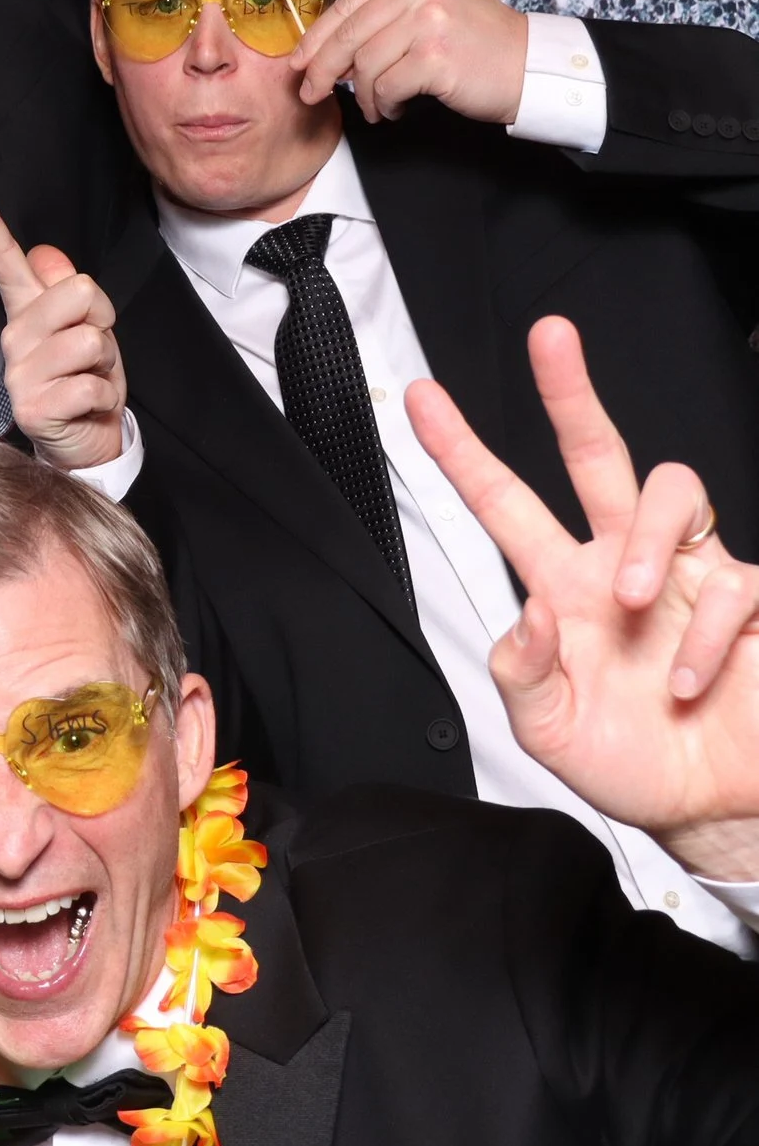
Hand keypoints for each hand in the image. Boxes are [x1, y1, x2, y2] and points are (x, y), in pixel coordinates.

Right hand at [0, 186, 126, 470]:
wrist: (87, 441)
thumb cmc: (86, 379)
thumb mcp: (86, 327)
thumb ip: (67, 291)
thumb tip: (44, 254)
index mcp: (26, 311)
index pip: (5, 261)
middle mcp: (15, 337)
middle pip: (76, 291)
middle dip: (103, 318)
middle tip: (95, 350)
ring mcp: (19, 374)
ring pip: (89, 340)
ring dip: (106, 365)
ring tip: (90, 379)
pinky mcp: (32, 408)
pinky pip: (90, 385)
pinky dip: (103, 398)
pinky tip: (86, 407)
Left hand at [292, 0, 529, 124]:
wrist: (528, 64)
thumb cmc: (474, 41)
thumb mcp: (429, 6)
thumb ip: (383, 6)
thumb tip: (328, 21)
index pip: (345, 5)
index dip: (314, 39)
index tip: (297, 64)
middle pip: (346, 35)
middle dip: (321, 70)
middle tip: (312, 94)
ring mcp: (428, 18)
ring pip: (364, 65)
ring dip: (364, 95)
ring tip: (377, 107)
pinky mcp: (435, 55)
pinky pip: (386, 87)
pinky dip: (385, 105)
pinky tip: (395, 109)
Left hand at [409, 316, 758, 881]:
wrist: (712, 809)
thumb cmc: (628, 762)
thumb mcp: (546, 730)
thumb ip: (520, 674)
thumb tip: (524, 615)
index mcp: (563, 586)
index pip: (505, 504)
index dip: (462, 453)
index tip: (420, 399)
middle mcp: (623, 563)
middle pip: (597, 454)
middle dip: (570, 391)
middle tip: (548, 335)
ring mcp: (691, 576)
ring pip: (670, 489)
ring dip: (647, 539)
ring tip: (635, 600)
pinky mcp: (749, 603)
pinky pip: (737, 581)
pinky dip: (709, 635)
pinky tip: (689, 683)